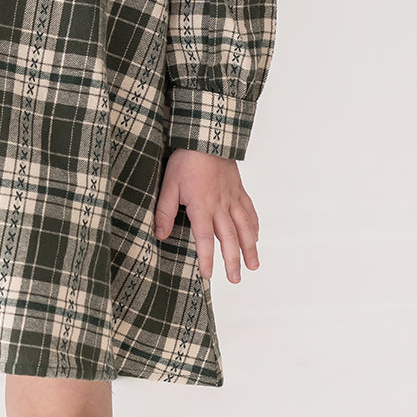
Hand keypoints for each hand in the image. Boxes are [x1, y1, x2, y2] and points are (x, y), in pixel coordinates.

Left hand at [153, 150, 259, 283]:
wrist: (207, 136)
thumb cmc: (185, 160)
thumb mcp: (168, 185)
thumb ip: (164, 212)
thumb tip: (159, 235)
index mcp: (202, 206)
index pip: (204, 239)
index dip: (206, 258)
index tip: (208, 275)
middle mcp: (221, 205)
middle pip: (229, 238)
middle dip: (232, 261)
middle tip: (235, 279)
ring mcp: (232, 198)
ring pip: (244, 227)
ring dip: (249, 248)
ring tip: (253, 266)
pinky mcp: (239, 190)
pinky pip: (249, 211)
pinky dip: (254, 226)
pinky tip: (256, 237)